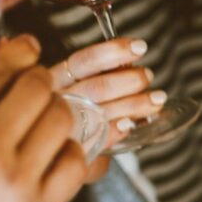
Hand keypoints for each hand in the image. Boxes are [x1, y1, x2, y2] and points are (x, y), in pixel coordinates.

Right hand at [0, 35, 86, 201]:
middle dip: (40, 82)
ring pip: (63, 118)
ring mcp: (13, 179)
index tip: (30, 50)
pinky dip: (69, 151)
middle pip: (39, 88)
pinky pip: (76, 159)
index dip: (22, 52)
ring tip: (41, 122)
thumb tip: (8, 47)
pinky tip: (52, 153)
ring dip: (57, 114)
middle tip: (35, 90)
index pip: (1, 68)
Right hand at [51, 38, 162, 176]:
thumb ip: (99, 73)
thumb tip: (131, 62)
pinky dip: (117, 129)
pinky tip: (131, 124)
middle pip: (96, 87)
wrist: (45, 154)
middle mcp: (56, 101)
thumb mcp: (74, 86)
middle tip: (148, 76)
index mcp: (55, 79)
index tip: (139, 47)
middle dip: (130, 80)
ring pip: (101, 112)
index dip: (112, 52)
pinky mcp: (72, 148)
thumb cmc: (66, 111)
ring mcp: (64, 126)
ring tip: (156, 100)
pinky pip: (98, 139)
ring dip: (134, 104)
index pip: (83, 62)